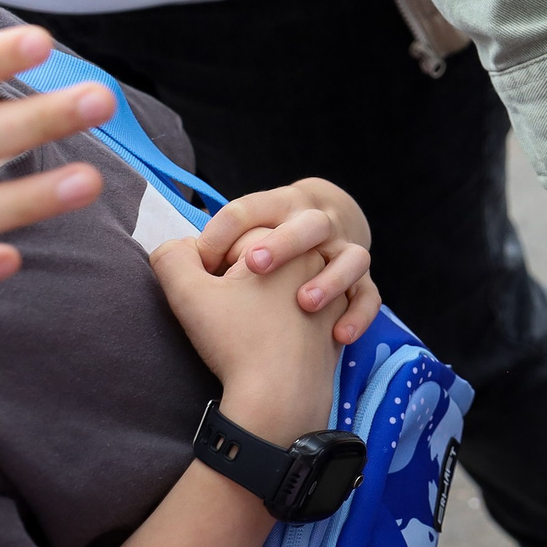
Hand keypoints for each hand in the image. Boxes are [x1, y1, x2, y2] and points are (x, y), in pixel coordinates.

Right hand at [150, 237, 347, 440]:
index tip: (212, 295)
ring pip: (283, 285)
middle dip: (240, 279)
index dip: (213, 266)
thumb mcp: (187, 292)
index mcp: (291, 243)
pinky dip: (282, 321)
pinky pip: (300, 312)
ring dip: (262, 299)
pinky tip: (267, 341)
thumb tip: (179, 246)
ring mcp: (335, 295)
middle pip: (265, 259)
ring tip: (247, 327)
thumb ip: (172, 255)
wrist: (280, 398)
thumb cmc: (236, 342)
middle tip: (229, 312)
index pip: (236, 238)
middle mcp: (321, 263)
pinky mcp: (337, 325)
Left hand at [199, 179, 378, 345]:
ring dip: (331, 279)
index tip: (203, 261)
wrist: (319, 242)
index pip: (249, 210)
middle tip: (255, 265)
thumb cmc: (264, 249)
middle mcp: (318, 229)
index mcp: (279, 209)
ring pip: (353, 259)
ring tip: (305, 303)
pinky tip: (340, 337)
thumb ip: (193, 250)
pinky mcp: (360, 286)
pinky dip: (359, 315)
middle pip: (309, 226)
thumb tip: (177, 257)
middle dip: (284, 244)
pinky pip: (369, 297)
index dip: (222, 233)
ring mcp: (343, 257)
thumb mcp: (227, 242)